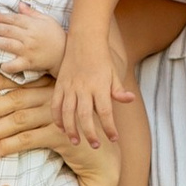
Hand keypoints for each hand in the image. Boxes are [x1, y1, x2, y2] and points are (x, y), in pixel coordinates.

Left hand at [0, 1, 72, 77]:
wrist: (65, 54)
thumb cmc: (56, 35)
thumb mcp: (47, 20)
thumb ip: (32, 13)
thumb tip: (20, 5)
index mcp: (33, 25)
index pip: (14, 19)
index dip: (2, 17)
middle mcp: (29, 37)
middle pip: (8, 30)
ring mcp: (28, 50)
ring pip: (8, 44)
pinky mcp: (29, 63)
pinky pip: (16, 65)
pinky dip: (7, 65)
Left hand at [0, 68, 67, 164]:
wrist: (100, 155)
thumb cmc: (74, 132)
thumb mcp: (57, 113)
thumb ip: (37, 105)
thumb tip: (5, 106)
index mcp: (51, 88)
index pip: (21, 83)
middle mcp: (53, 98)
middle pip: (15, 100)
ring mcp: (57, 116)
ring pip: (18, 120)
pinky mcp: (59, 136)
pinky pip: (27, 139)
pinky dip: (8, 145)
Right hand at [52, 34, 124, 149]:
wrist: (84, 40)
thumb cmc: (102, 59)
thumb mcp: (113, 73)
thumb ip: (118, 90)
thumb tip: (130, 100)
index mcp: (100, 86)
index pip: (106, 112)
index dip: (110, 127)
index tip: (114, 138)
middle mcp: (84, 88)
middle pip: (85, 116)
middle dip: (90, 133)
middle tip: (95, 146)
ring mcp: (70, 86)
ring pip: (68, 113)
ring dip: (71, 129)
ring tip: (76, 142)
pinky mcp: (60, 84)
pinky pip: (55, 104)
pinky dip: (57, 118)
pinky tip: (61, 128)